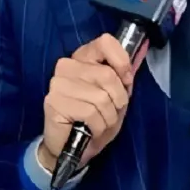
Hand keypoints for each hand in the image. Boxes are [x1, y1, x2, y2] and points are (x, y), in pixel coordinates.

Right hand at [39, 33, 148, 172]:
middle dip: (118, 99)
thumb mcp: (117, 95)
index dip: (121, 62)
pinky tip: (90, 129)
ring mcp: (58, 83)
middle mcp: (67, 65)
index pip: (105, 42)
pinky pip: (90, 113)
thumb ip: (123, 77)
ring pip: (101, 97)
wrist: (72, 147)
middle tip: (112, 112)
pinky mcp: (53, 102)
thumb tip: (136, 61)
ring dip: (109, 117)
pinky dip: (99, 126)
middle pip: (107, 75)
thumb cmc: (97, 118)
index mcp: (84, 57)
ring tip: (101, 123)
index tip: (126, 80)